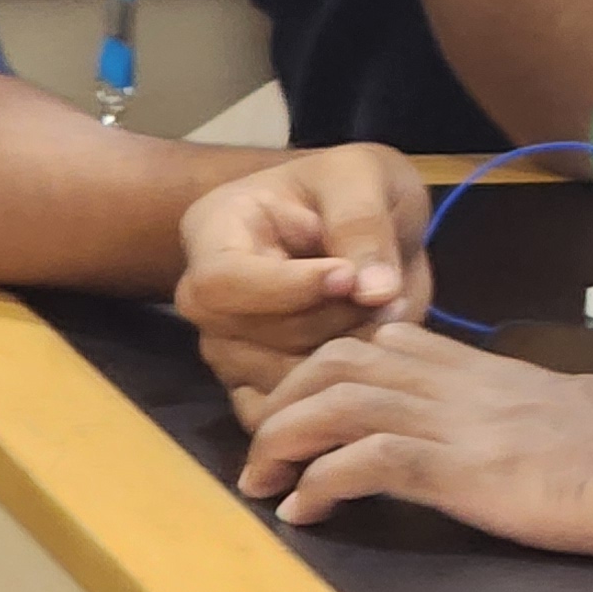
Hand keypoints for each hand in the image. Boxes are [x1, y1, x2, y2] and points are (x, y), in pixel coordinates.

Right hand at [178, 143, 432, 412]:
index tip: (351, 278)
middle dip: (328, 321)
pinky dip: (330, 398)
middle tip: (387, 297)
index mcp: (214, 229)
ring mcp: (226, 347)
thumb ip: (364, 226)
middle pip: (249, 335)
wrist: (361, 224)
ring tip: (384, 319)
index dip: (289, 288)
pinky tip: (370, 360)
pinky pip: (282, 414)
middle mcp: (205, 297)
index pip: (224, 279)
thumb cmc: (350, 187)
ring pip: (272, 380)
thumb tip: (375, 293)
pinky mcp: (255, 386)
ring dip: (340, 357)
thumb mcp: (364, 177)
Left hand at [239, 323, 592, 556]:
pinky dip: (320, 484)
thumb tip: (509, 438)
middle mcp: (461, 386)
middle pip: (343, 358)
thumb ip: (527, 418)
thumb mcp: (571, 420)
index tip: (302, 408)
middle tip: (263, 449)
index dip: (328, 368)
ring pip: (338, 399)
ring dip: (284, 438)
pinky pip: (365, 460)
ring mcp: (459, 422)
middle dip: (287, 396)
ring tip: (261, 482)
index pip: (385, 342)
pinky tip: (306, 514)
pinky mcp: (461, 468)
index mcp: (486, 373)